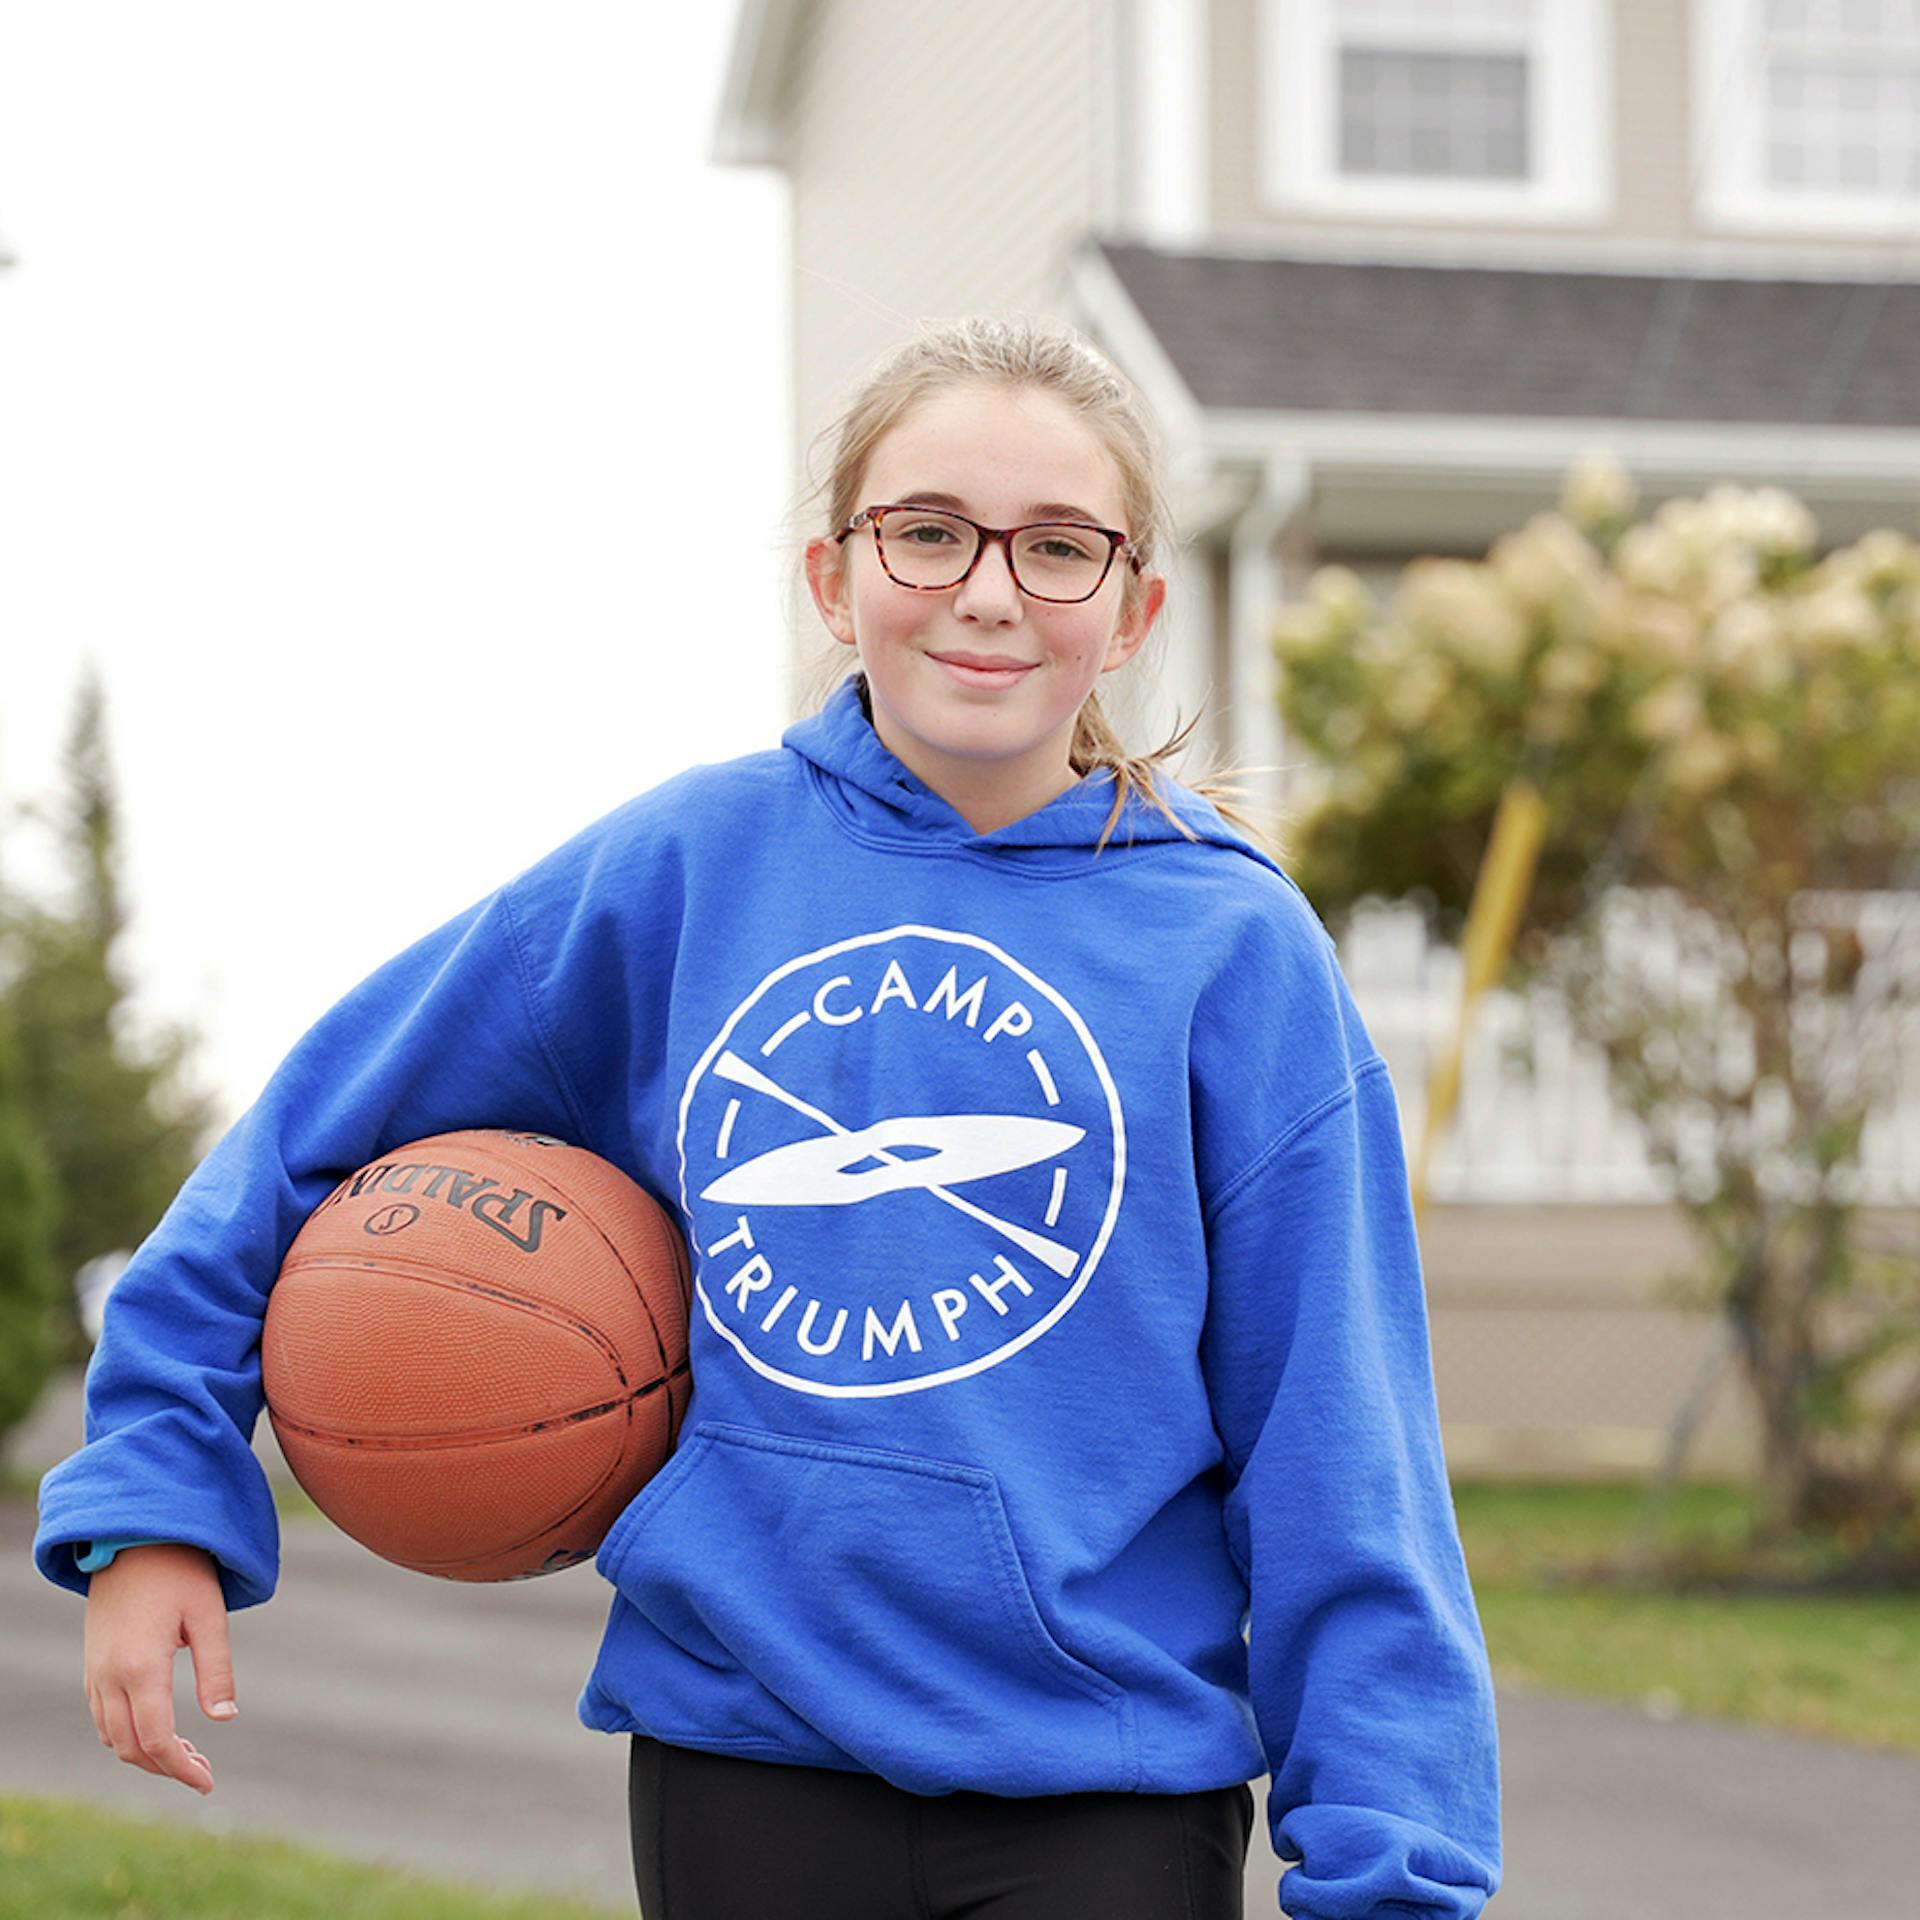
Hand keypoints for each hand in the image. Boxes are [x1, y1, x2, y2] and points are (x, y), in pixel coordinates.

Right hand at [83, 1543, 237, 1795]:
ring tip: (188, 1752)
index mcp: (140, 1668)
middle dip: (165, 1767)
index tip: (207, 1783)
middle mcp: (109, 1677)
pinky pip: (103, 1715)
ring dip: (145, 1754)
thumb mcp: (209, 1615)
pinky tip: (157, 1728)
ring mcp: (95, 1671)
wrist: (132, 1536)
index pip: (155, 1741)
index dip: (181, 1768)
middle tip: (203, 1771)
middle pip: (129, 1748)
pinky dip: (127, 1734)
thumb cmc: (180, 1570)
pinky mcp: (93, 1663)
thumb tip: (225, 1719)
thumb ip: (216, 1669)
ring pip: (112, 1736)